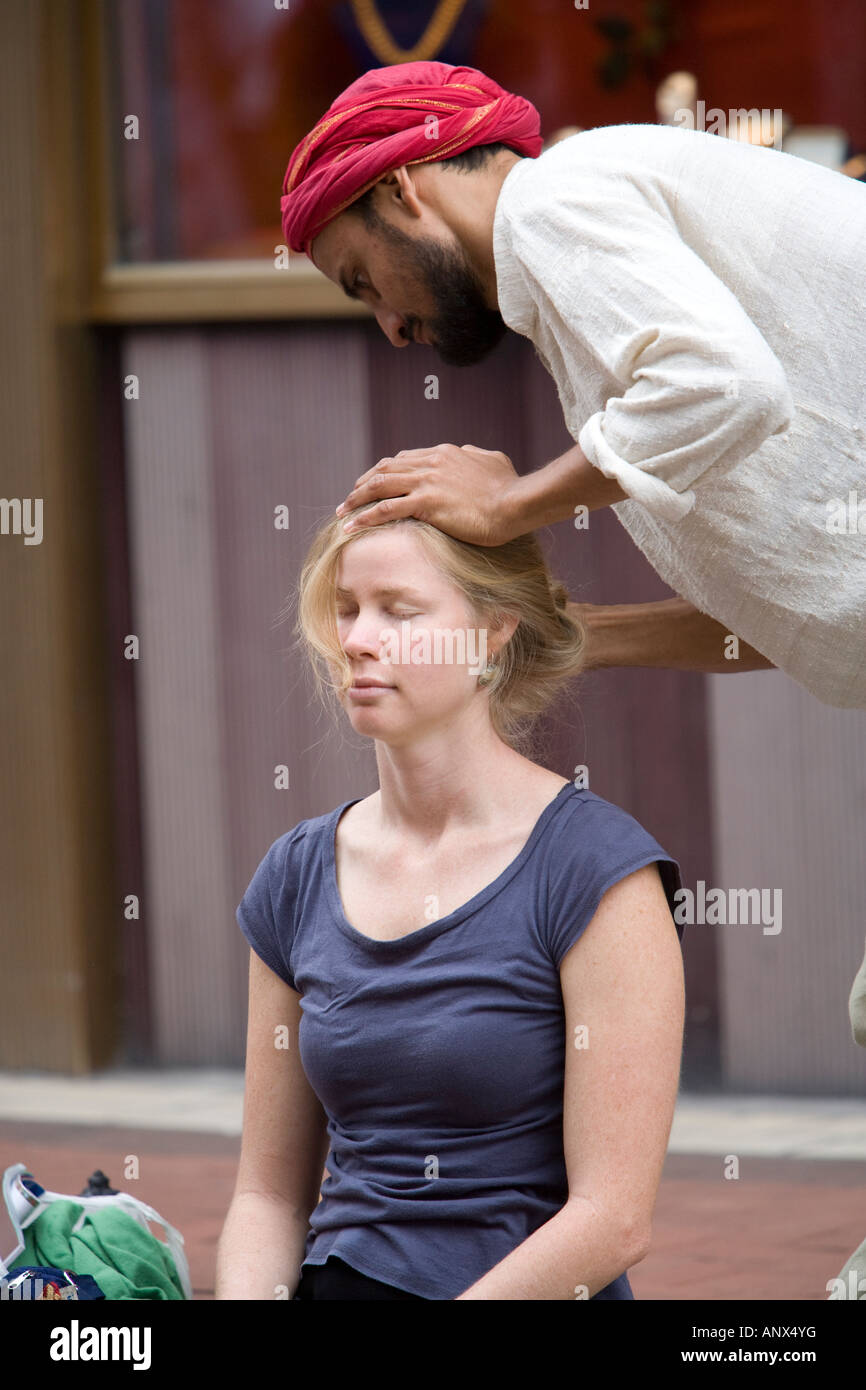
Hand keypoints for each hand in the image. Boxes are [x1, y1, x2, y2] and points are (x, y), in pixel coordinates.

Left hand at [335, 444, 519, 545]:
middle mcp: (430, 463)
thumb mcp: (494, 460)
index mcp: (443, 453)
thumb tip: (470, 452)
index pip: (404, 458)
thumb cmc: (509, 487)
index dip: (384, 471)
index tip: (372, 484)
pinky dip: (365, 517)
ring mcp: (427, 482)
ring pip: (379, 485)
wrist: (516, 502)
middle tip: (349, 499)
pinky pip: (386, 509)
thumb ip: (477, 455)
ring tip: (342, 513)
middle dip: (362, 484)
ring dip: (356, 499)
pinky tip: (351, 527)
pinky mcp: (427, 503)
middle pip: (385, 469)